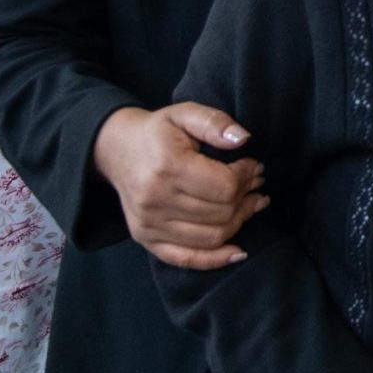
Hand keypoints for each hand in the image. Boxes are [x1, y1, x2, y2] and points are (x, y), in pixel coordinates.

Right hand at [94, 103, 266, 267]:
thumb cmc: (157, 131)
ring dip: (239, 221)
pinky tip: (238, 251)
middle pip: (222, 213)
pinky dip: (216, 259)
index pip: (225, 186)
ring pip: (212, 236)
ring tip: (251, 204)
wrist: (116, 150)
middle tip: (256, 183)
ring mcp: (150, 224)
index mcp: (167, 167)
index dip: (246, 176)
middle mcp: (156, 200)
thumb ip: (214, 122)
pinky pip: (187, 259)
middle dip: (247, 197)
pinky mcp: (147, 239)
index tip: (253, 165)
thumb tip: (243, 139)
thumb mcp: (184, 113)